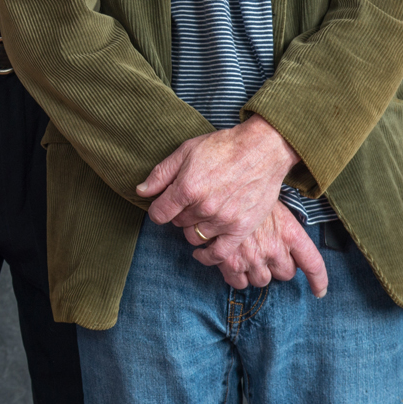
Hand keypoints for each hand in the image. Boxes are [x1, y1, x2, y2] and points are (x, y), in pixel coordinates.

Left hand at [139, 114, 298, 243]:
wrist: (261, 150)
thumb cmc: (222, 147)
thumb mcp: (185, 151)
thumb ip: (161, 174)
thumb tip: (140, 191)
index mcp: (187, 188)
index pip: (159, 214)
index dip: (158, 210)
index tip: (163, 205)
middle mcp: (204, 207)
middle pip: (177, 223)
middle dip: (178, 213)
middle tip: (190, 201)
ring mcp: (223, 220)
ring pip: (194, 236)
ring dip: (194, 227)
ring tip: (202, 213)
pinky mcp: (241, 229)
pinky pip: (219, 253)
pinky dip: (207, 256)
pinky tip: (201, 252)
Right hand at [191, 200, 329, 296]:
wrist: (216, 189)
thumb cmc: (244, 192)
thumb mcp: (271, 203)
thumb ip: (283, 227)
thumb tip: (288, 243)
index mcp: (289, 232)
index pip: (313, 264)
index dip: (318, 281)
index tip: (319, 291)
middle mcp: (275, 248)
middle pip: (285, 273)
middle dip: (276, 266)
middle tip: (262, 251)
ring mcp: (253, 257)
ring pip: (261, 280)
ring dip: (254, 272)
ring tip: (243, 254)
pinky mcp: (231, 263)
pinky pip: (238, 283)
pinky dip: (234, 277)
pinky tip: (228, 263)